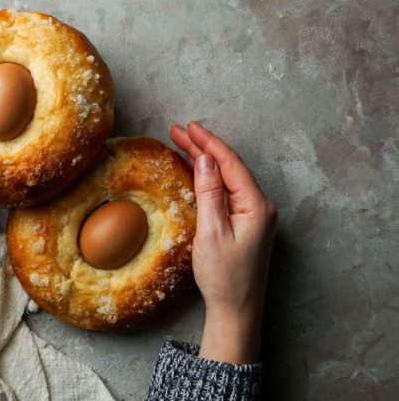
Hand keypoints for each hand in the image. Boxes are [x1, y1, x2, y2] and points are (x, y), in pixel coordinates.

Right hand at [170, 122, 276, 363]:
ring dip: (204, 160)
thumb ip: (209, 192)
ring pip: (226, 178)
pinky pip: (226, 192)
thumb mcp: (211, 231)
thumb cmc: (224, 277)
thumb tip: (207, 159)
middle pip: (229, 167)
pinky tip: (197, 171)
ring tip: (182, 143)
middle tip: (178, 130)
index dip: (208, 142)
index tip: (189, 126)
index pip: (230, 163)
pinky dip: (209, 178)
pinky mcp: (245, 224)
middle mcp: (259, 206)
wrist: (236, 310)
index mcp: (256, 205)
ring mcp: (253, 215)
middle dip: (203, 147)